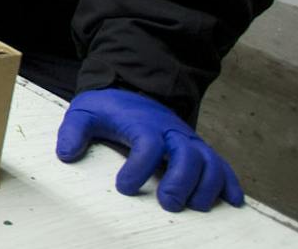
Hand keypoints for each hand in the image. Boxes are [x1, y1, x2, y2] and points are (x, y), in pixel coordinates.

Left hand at [56, 88, 243, 211]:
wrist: (133, 90)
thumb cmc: (110, 108)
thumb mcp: (85, 112)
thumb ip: (73, 131)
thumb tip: (66, 154)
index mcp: (143, 124)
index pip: (148, 145)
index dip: (138, 168)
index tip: (123, 187)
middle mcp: (171, 132)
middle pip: (188, 155)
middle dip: (182, 182)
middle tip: (168, 203)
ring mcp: (189, 141)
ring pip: (210, 162)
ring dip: (208, 186)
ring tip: (196, 207)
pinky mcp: (200, 150)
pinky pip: (223, 166)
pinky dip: (231, 183)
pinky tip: (232, 202)